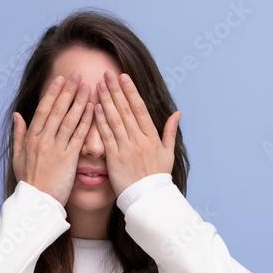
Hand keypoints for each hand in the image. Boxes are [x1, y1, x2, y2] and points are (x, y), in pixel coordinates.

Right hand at [12, 73, 93, 207]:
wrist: (36, 203)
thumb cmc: (29, 183)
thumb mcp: (17, 158)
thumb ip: (18, 135)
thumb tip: (17, 116)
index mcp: (31, 138)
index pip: (43, 110)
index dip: (52, 93)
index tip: (60, 79)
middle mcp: (43, 140)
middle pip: (57, 110)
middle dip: (68, 91)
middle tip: (77, 74)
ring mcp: (56, 149)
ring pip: (69, 119)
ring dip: (79, 101)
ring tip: (88, 86)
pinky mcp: (68, 159)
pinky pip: (78, 136)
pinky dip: (85, 121)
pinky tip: (93, 109)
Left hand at [93, 69, 180, 197]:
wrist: (148, 199)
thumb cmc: (158, 177)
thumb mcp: (169, 154)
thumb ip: (170, 131)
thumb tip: (178, 113)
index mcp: (152, 137)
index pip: (140, 108)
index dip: (131, 91)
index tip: (124, 76)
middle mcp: (139, 140)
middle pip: (126, 110)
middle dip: (116, 90)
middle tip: (107, 73)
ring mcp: (126, 149)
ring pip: (115, 120)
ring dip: (106, 101)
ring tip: (98, 85)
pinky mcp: (115, 159)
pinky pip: (107, 137)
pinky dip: (101, 122)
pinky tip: (94, 108)